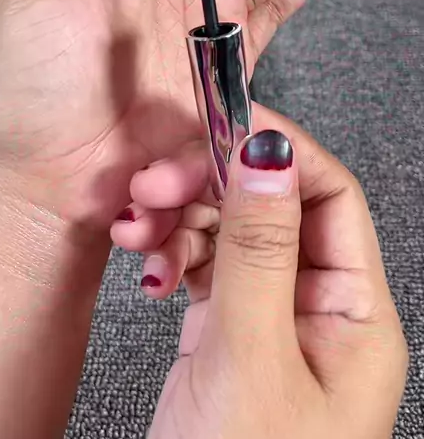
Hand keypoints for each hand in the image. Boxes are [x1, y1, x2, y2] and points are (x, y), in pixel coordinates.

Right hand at [147, 104, 407, 438]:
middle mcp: (318, 313)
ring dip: (180, 216)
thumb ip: (258, 253)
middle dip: (208, 184)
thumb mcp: (249, 362)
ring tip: (135, 223)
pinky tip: (146, 263)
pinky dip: (171, 254)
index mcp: (354, 317)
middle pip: (271, 208)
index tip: (220, 126)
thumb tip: (267, 158)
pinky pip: (203, 267)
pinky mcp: (226, 335)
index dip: (277, 154)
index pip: (329, 198)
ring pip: (230, 233)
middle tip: (154, 179)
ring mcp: (269, 322)